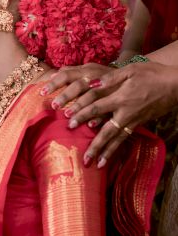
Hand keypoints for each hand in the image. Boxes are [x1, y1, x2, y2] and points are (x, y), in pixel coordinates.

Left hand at [43, 62, 177, 165]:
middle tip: (83, 157)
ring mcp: (134, 120)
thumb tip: (91, 83)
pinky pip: (125, 138)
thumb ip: (111, 77)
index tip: (68, 121)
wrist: (175, 84)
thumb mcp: (131, 70)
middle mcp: (126, 112)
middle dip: (95, 145)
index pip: (97, 107)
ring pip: (117, 139)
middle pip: (107, 131)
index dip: (82, 114)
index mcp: (121, 97)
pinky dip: (116, 148)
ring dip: (106, 152)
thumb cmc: (152, 74)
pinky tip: (109, 157)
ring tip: (96, 165)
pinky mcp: (140, 123)